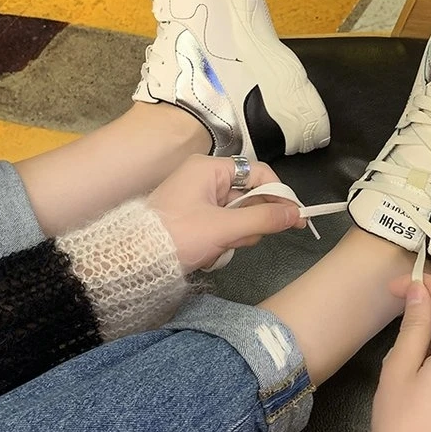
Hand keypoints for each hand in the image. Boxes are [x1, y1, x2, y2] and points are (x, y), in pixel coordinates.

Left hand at [148, 155, 304, 270]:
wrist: (134, 262)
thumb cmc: (177, 236)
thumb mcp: (224, 228)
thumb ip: (264, 219)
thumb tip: (296, 213)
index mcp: (209, 169)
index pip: (258, 173)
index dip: (279, 194)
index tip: (295, 217)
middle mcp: (205, 178)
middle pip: (250, 196)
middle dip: (249, 222)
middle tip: (239, 239)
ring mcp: (199, 198)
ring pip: (239, 215)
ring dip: (235, 235)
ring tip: (218, 248)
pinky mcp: (196, 218)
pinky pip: (224, 226)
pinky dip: (223, 241)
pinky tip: (209, 252)